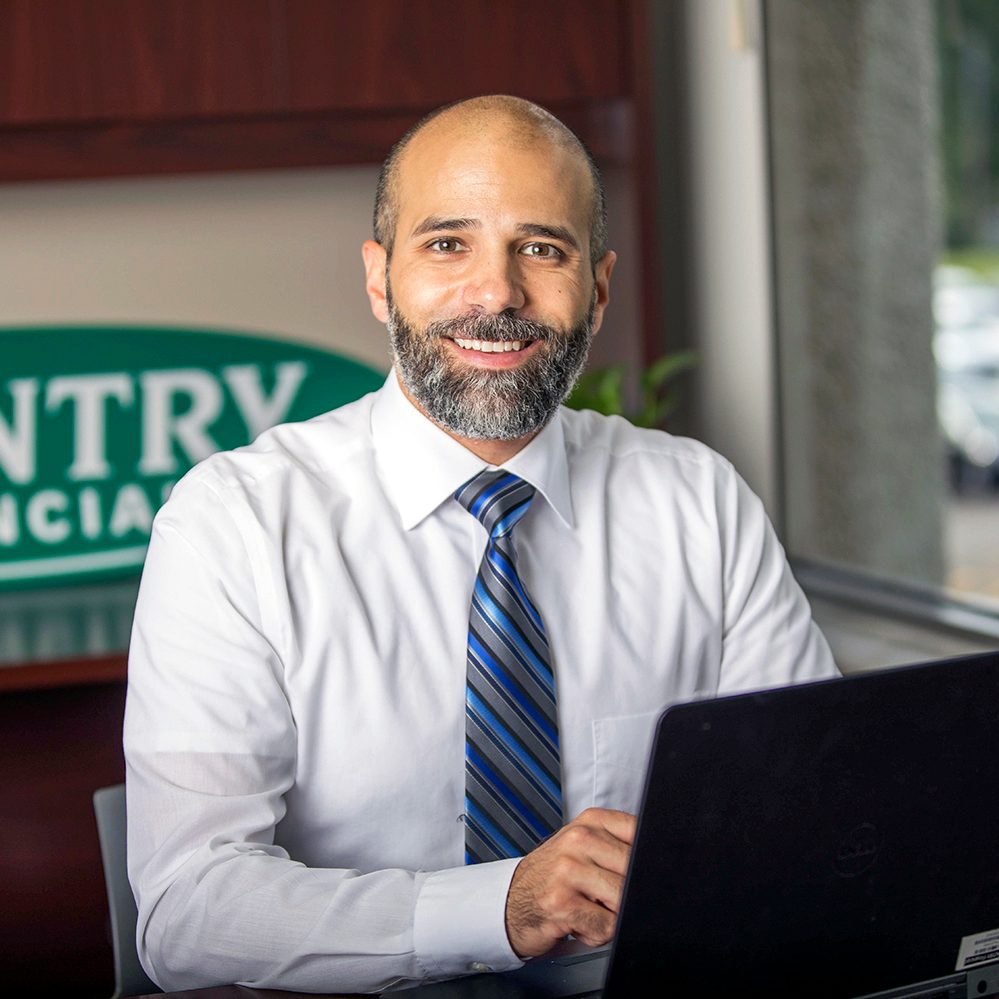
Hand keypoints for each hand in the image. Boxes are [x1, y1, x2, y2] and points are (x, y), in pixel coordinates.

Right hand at [504, 807, 635, 957]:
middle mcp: (578, 840)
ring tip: (592, 909)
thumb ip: (619, 848)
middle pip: (635, 870)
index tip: (645, 872)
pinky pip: (606, 927)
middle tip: (607, 897)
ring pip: (623, 899)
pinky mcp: (562, 902)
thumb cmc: (555, 877)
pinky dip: (597, 934)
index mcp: (591, 821)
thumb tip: (660, 866)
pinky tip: (579, 923)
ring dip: (612, 916)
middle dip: (629, 893)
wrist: (511, 901)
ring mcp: (568, 870)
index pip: (640, 832)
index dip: (650, 859)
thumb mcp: (585, 849)